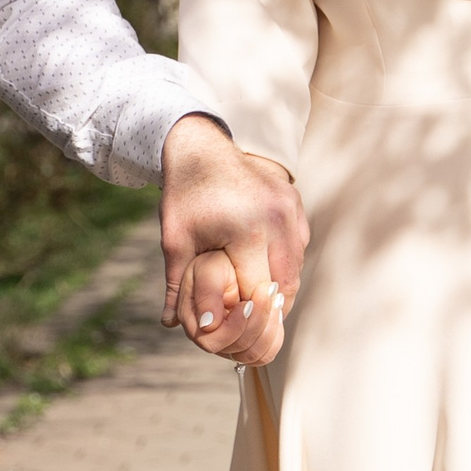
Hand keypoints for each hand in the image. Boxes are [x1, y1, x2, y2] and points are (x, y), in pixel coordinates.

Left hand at [159, 114, 307, 368]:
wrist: (201, 146)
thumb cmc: (184, 194)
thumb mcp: (175, 240)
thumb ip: (178, 284)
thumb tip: (172, 324)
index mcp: (248, 232)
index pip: (259, 293)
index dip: (245, 312)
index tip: (230, 318)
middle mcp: (278, 220)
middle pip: (285, 285)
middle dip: (267, 306)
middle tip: (248, 317)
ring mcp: (291, 209)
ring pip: (296, 267)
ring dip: (279, 285)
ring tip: (255, 296)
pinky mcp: (295, 202)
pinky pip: (299, 246)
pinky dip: (285, 262)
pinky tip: (264, 266)